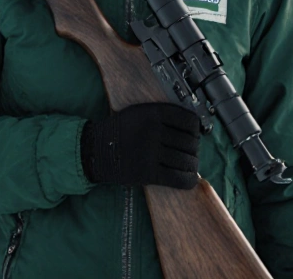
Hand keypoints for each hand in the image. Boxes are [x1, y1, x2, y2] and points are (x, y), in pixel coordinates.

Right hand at [80, 102, 200, 189]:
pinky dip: (188, 180)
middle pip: (189, 142)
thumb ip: (163, 116)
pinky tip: (190, 180)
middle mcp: (153, 131)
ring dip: (192, 165)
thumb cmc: (120, 131)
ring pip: (185, 161)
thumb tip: (193, 128)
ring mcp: (150, 152)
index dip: (196, 130)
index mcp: (153, 113)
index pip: (188, 121)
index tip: (195, 134)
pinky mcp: (148, 172)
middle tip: (191, 152)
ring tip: (190, 165)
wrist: (96, 150)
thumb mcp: (139, 112)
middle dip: (194, 149)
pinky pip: (177, 178)